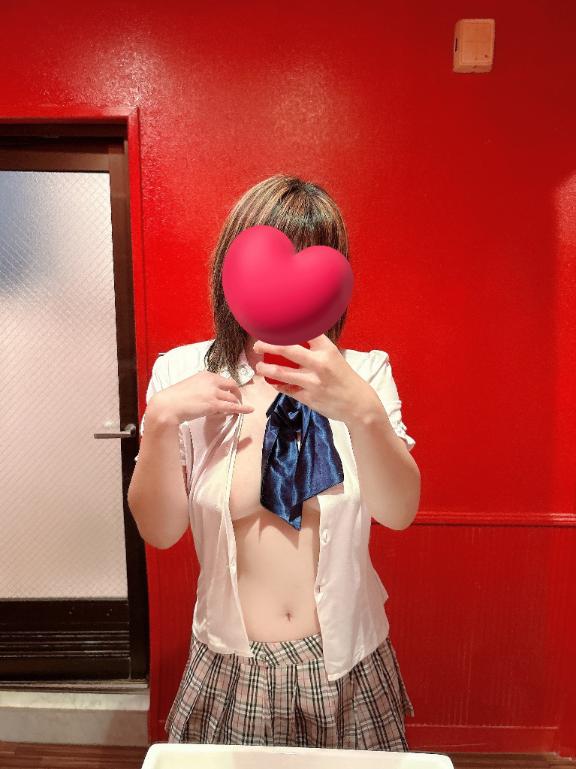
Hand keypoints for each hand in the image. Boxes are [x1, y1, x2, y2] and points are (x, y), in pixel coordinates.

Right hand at [151, 370, 254, 423]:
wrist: (168, 405)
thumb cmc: (174, 397)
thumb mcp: (190, 385)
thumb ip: (201, 387)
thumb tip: (207, 396)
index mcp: (205, 374)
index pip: (223, 380)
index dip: (228, 388)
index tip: (229, 393)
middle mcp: (212, 381)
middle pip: (232, 386)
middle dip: (237, 394)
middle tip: (237, 401)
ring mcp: (214, 392)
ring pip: (232, 398)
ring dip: (235, 404)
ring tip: (236, 410)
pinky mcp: (214, 404)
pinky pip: (233, 407)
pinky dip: (243, 409)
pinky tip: (249, 410)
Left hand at [253, 334, 378, 422]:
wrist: (359, 404)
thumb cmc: (345, 378)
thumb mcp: (334, 358)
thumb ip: (316, 350)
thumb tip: (292, 342)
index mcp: (327, 350)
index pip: (304, 332)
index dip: (286, 328)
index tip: (274, 326)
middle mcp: (319, 363)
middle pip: (287, 349)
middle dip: (267, 345)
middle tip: (258, 345)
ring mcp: (313, 382)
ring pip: (281, 373)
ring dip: (266, 369)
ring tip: (259, 368)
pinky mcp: (308, 398)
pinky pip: (287, 389)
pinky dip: (279, 385)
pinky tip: (274, 383)